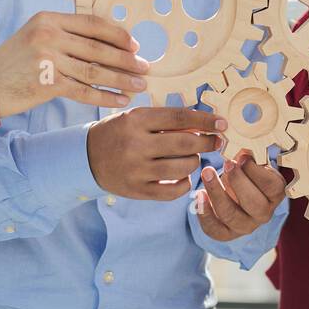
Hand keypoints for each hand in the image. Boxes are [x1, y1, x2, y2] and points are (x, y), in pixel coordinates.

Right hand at [0, 11, 149, 116]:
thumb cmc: (15, 61)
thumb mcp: (36, 35)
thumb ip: (66, 34)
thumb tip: (108, 43)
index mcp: (49, 19)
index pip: (92, 23)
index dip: (117, 34)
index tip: (135, 45)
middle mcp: (49, 35)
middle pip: (98, 47)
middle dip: (126, 59)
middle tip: (145, 67)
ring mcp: (48, 59)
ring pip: (95, 70)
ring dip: (121, 79)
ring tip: (140, 85)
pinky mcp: (47, 83)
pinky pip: (84, 90)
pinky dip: (105, 96)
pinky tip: (121, 100)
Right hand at [87, 107, 226, 200]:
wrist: (86, 157)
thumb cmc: (118, 132)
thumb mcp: (135, 117)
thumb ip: (165, 120)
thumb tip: (203, 124)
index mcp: (136, 120)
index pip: (179, 118)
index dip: (205, 121)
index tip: (222, 123)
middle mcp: (136, 145)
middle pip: (185, 144)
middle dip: (207, 143)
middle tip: (216, 142)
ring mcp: (137, 170)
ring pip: (182, 169)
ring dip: (195, 163)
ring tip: (193, 158)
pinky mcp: (137, 190)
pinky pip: (172, 191)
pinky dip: (184, 184)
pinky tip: (183, 177)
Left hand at [195, 150, 286, 241]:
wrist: (235, 191)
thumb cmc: (245, 172)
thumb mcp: (251, 162)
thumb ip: (248, 156)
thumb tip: (240, 146)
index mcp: (274, 194)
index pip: (271, 186)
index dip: (256, 171)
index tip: (242, 157)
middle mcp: (264, 213)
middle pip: (253, 203)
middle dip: (238, 181)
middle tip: (226, 164)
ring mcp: (246, 226)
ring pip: (231, 215)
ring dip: (216, 192)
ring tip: (207, 172)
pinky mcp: (227, 233)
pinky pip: (215, 230)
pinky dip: (204, 213)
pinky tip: (200, 194)